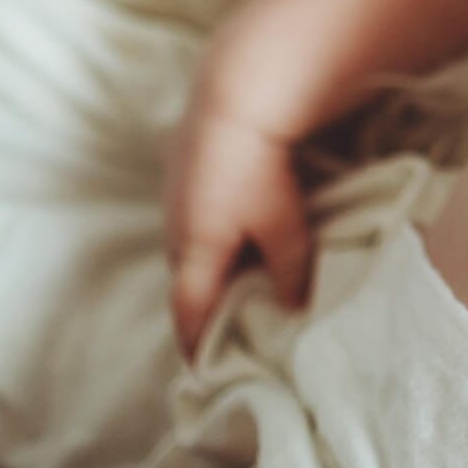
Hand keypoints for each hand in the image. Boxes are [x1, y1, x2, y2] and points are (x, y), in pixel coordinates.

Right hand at [165, 92, 313, 360]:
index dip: (195, 342)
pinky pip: (194, 218)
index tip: (202, 369)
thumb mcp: (283, 224)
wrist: (234, 98)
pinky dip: (212, 235)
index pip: (188, 311)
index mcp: (196, 250)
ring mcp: (174, 197)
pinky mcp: (181, 170)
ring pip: (191, 247)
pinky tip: (235, 226)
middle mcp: (176, 228)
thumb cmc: (259, 168)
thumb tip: (293, 307)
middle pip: (188, 280)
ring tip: (236, 279)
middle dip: (204, 304)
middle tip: (227, 325)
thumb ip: (289, 268)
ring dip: (209, 266)